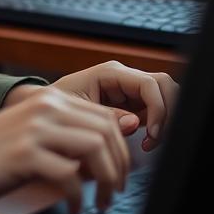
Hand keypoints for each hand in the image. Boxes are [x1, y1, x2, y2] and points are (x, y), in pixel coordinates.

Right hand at [0, 87, 129, 213]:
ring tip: (100, 201)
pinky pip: (69, 175)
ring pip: (95, 149)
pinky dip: (78, 197)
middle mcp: (45, 107)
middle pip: (106, 132)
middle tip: (114, 191)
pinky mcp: (24, 154)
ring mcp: (34, 129)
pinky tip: (73, 208)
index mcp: (49, 99)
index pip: (105, 117)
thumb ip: (66, 132)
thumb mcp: (32, 132)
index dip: (121, 148)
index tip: (120, 173)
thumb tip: (110, 143)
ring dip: (106, 181)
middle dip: (120, 166)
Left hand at [49, 60, 179, 151]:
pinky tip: (146, 141)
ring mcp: (130, 91)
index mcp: (111, 73)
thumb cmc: (55, 108)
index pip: (150, 84)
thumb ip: (107, 117)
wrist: (45, 112)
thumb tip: (135, 123)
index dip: (158, 108)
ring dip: (165, 119)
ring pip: (165, 96)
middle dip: (168, 111)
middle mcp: (124, 78)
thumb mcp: (77, 113)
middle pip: (164, 85)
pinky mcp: (133, 105)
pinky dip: (158, 126)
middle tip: (156, 137)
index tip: (152, 133)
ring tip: (151, 140)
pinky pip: (156, 110)